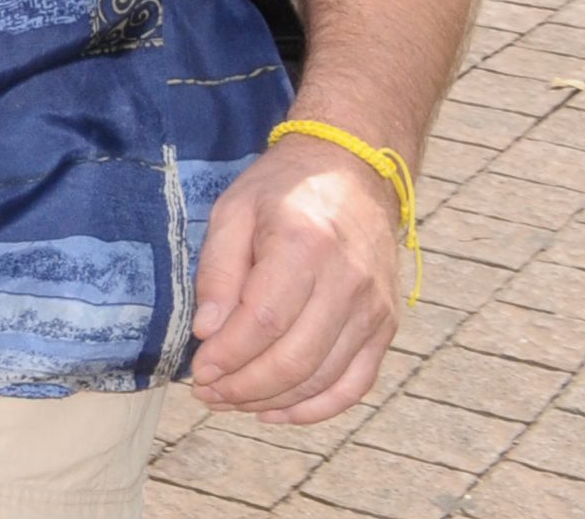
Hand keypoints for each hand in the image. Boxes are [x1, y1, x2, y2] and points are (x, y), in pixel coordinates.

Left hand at [192, 133, 410, 420]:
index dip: (228, 355)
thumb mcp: (234, 211)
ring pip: (323, 378)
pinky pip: (356, 384)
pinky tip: (277, 412)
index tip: (199, 370)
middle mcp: (347, 282)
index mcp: (305, 246)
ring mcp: (373, 309)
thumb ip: (218, 270)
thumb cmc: (283, 190)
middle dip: (244, 386)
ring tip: (231, 402)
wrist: (354, 173)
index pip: (265, 320)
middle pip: (295, 358)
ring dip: (272, 401)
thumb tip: (207, 331)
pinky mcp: (385, 326)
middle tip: (208, 393)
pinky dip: (317, 408)